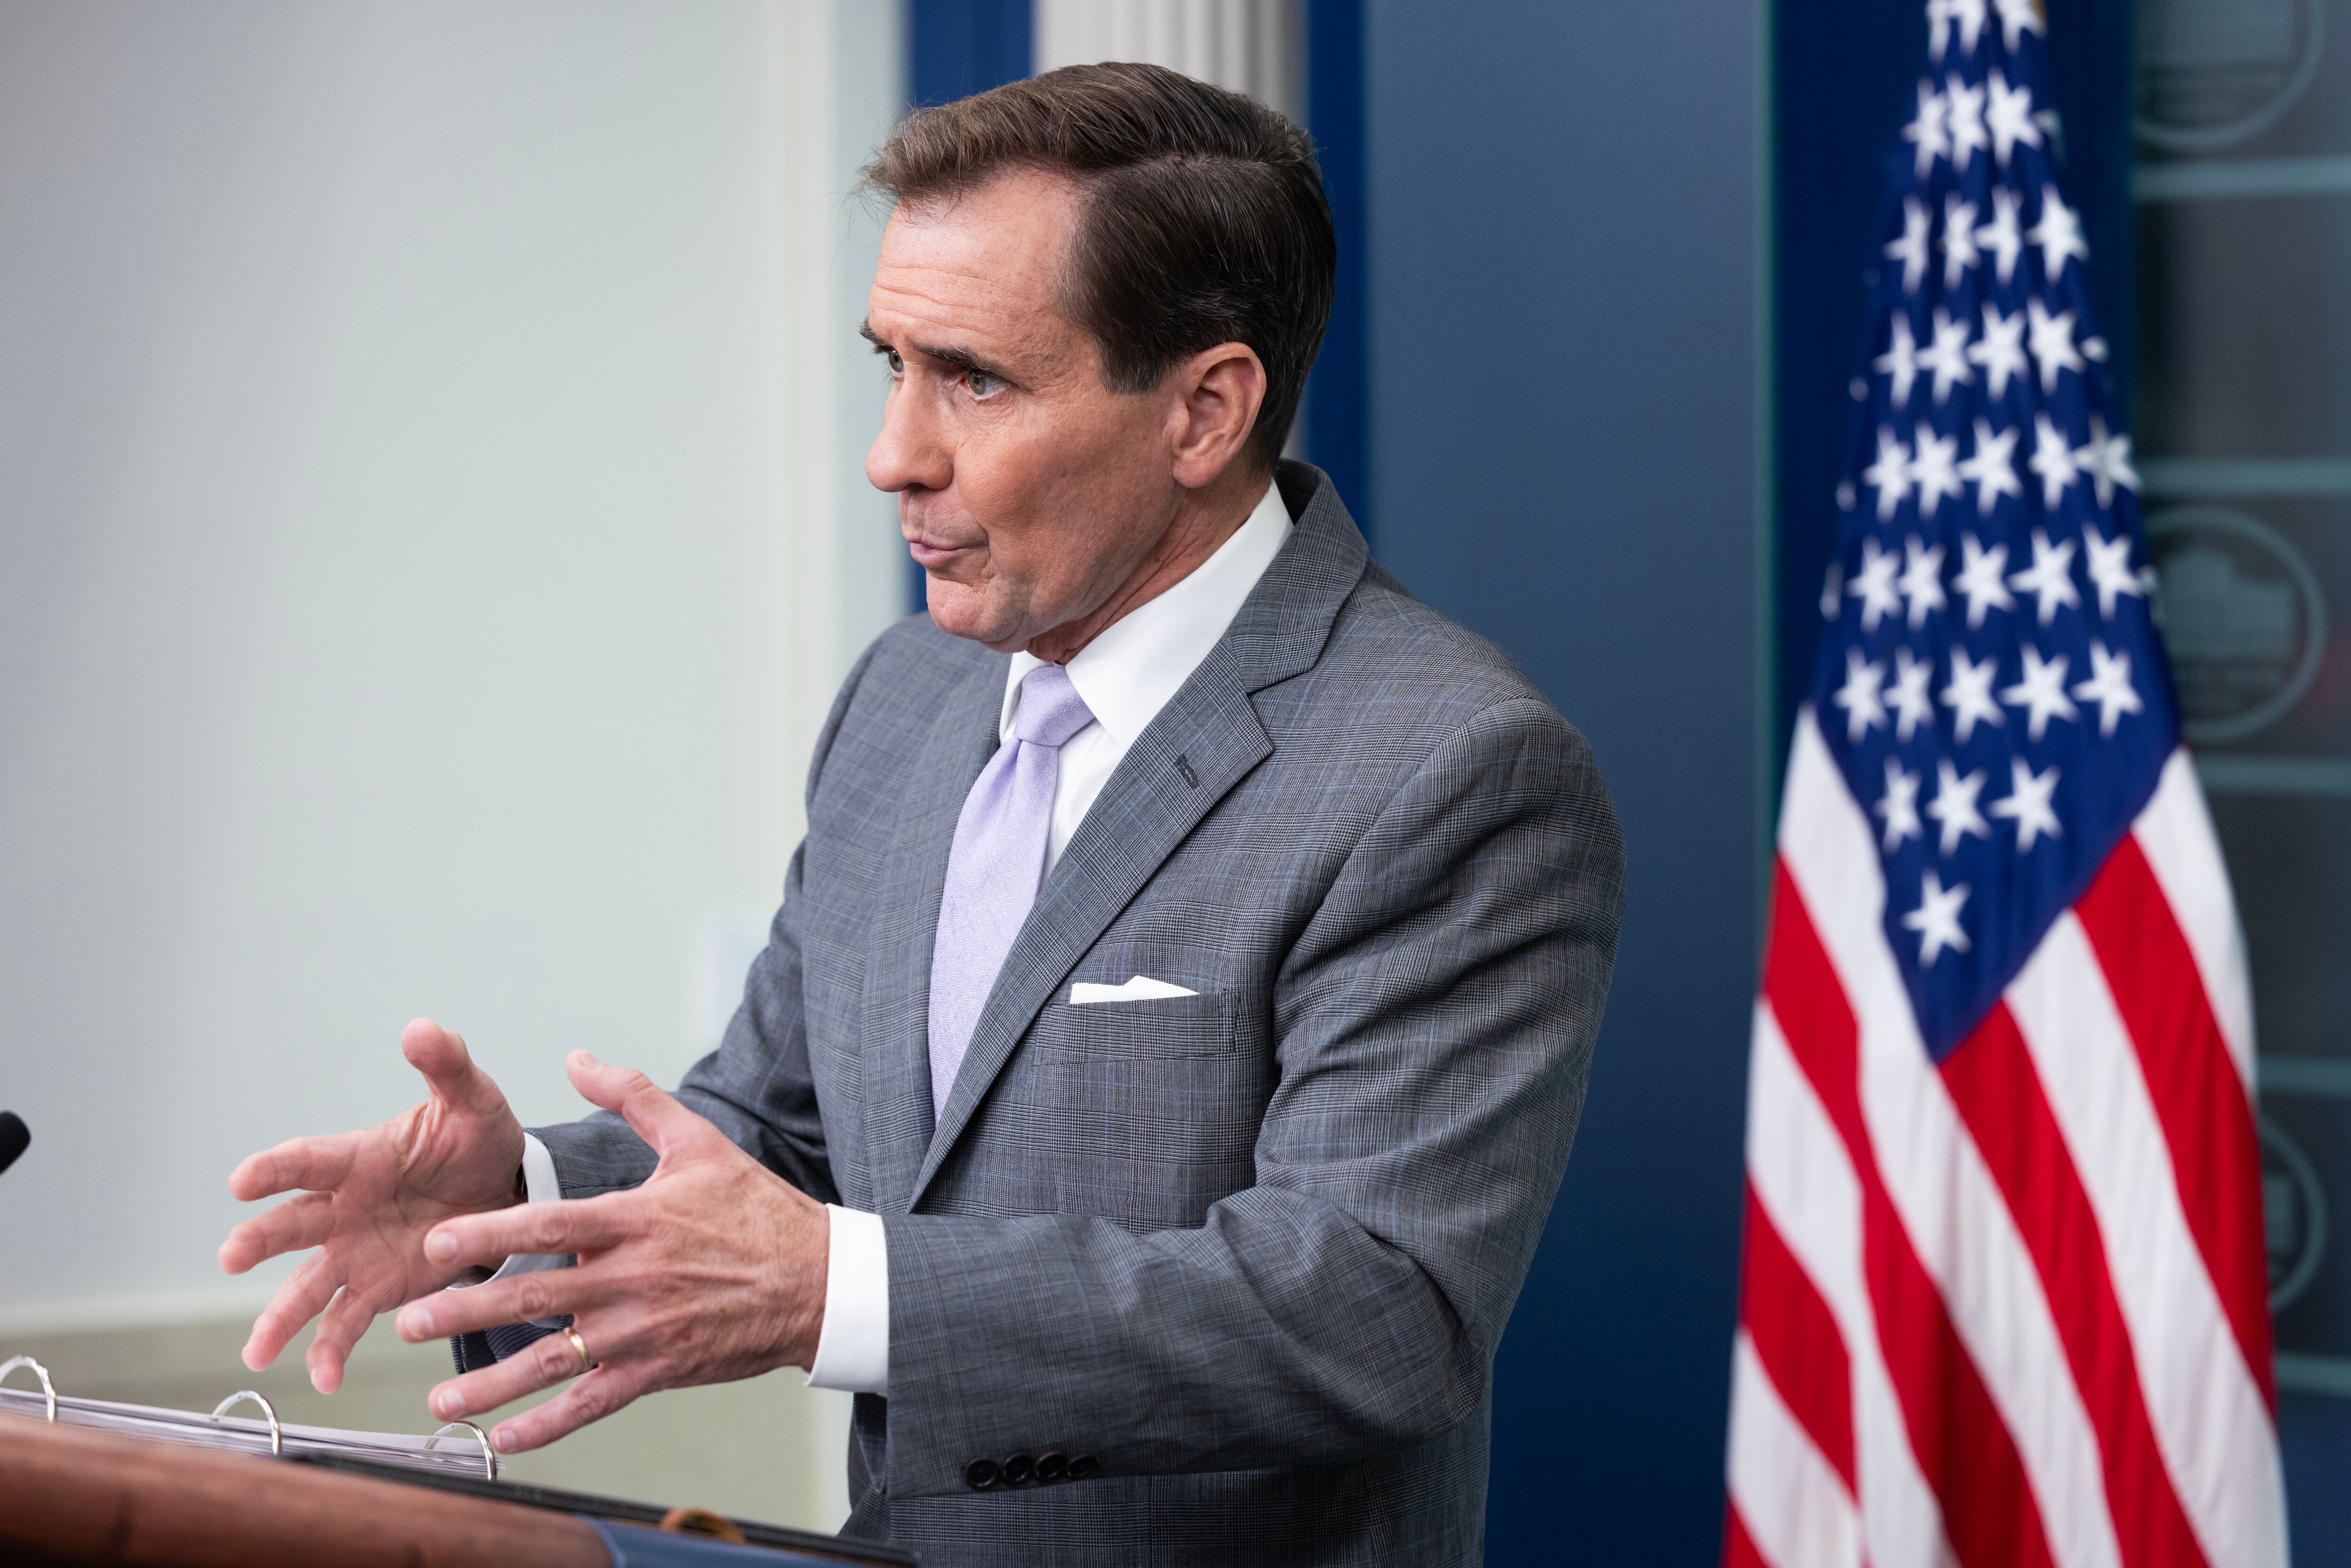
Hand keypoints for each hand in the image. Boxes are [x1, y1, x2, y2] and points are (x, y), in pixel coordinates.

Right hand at [218, 1020, 525, 1392]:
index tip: (241, 1180)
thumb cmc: (476, 1137)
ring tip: (255, 1355)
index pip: (309, 1159)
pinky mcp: (376, 1289)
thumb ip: (446, 1065)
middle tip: (232, 1255)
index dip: (275, 1168)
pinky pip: (344, 1322)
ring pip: (306, 1286)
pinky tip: (321, 1379)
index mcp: (360, 1158)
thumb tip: (420, 1027)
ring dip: (279, 1318)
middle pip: (292, 1225)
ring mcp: (355, 1253)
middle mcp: (344, 1209)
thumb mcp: (471, 1100)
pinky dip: (330, 1351)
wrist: (505, 1189)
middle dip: (261, 1239)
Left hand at [390, 1050, 830, 1454]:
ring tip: (438, 1397)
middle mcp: (634, 1279)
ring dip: (492, 1383)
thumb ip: (634, 1097)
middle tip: (408, 1321)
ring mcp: (645, 1331)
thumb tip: (578, 1058)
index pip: (550, 1226)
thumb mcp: (700, 1141)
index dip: (488, 1236)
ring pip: (554, 1361)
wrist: (820, 1280)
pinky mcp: (660, 1371)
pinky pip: (593, 1403)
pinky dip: (546, 1426)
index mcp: (638, 1220)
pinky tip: (504, 1439)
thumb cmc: (757, 1209)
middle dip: (466, 1312)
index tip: (436, 1244)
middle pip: (536, 1297)